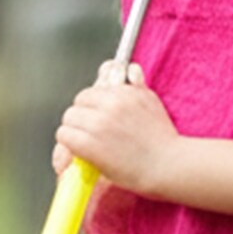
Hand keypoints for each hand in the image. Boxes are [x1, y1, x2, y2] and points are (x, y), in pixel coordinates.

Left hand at [53, 61, 179, 197]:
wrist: (167, 164)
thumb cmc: (161, 137)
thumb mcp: (150, 101)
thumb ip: (136, 84)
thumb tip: (129, 69)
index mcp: (124, 91)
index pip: (91, 91)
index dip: (92, 105)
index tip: (96, 116)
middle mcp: (111, 104)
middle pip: (78, 102)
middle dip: (82, 115)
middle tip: (90, 130)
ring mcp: (100, 124)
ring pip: (69, 119)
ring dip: (74, 130)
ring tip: (86, 141)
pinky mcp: (91, 144)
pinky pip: (65, 136)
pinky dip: (69, 144)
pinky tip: (80, 151)